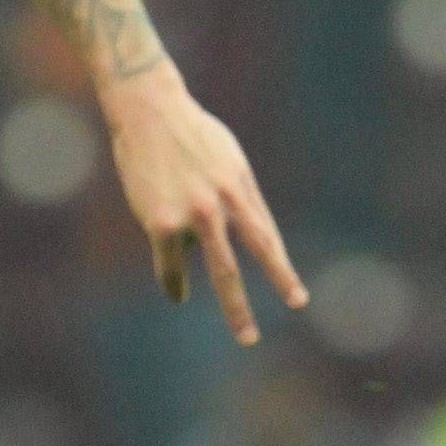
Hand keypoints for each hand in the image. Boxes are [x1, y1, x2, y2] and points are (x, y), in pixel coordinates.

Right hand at [102, 77, 303, 344]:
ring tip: (247, 335)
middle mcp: (224, 204)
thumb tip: (236, 231)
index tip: (297, 299)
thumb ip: (235, 195)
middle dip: (279, 285)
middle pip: (254, 256)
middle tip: (294, 312)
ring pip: (221, 270)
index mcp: (241, 188)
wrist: (149, 110)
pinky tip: (178, 294)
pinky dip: (174, 282)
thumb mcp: (227, 159)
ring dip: (235, 307)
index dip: (282, 270)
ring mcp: (195, 215)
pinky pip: (170, 265)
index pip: (267, 237)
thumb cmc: (189, 134)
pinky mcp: (161, 222)